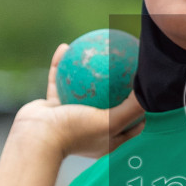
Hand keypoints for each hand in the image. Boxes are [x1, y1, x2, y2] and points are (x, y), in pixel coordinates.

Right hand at [10, 43, 145, 158]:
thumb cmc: (75, 132)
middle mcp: (90, 128)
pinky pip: (58, 80)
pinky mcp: (52, 107)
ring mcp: (70, 116)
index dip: (142, 109)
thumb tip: (149, 90)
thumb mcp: (111, 122)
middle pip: (109, 103)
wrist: (36, 138)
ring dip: (87, 70)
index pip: (131, 124)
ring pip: (82, 88)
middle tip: (125, 63)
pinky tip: (65, 47)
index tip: (147, 90)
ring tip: (94, 48)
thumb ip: (132, 108)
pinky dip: (61, 64)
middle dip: (117, 86)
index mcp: (106, 138)